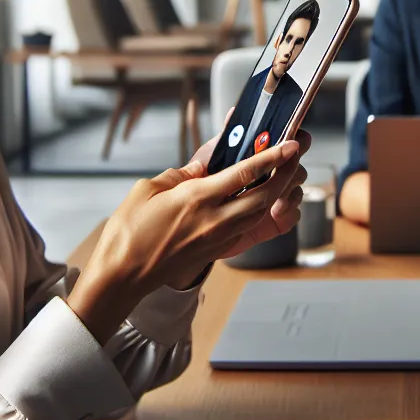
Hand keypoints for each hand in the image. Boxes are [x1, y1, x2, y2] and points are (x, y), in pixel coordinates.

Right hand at [68, 139, 308, 341]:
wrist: (123, 275)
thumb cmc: (129, 231)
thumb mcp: (148, 189)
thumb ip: (179, 174)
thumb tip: (201, 168)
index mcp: (197, 197)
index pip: (245, 173)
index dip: (272, 157)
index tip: (290, 144)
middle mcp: (214, 218)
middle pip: (264, 195)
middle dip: (285, 174)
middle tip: (296, 155)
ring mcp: (217, 237)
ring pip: (259, 212)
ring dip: (276, 193)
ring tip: (285, 174)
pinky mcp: (215, 249)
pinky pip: (245, 227)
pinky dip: (259, 210)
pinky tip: (262, 200)